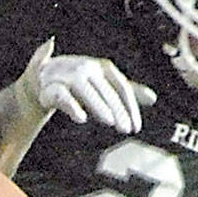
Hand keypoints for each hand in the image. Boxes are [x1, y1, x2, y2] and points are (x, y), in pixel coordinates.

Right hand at [34, 44, 156, 134]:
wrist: (44, 76)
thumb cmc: (80, 81)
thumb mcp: (105, 83)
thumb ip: (128, 91)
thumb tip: (154, 98)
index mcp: (102, 67)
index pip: (121, 86)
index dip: (130, 106)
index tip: (136, 127)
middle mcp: (87, 68)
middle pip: (105, 89)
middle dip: (117, 110)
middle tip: (126, 129)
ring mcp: (68, 76)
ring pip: (86, 90)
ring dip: (98, 105)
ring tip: (109, 122)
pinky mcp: (51, 87)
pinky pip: (63, 96)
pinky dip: (72, 106)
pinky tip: (82, 118)